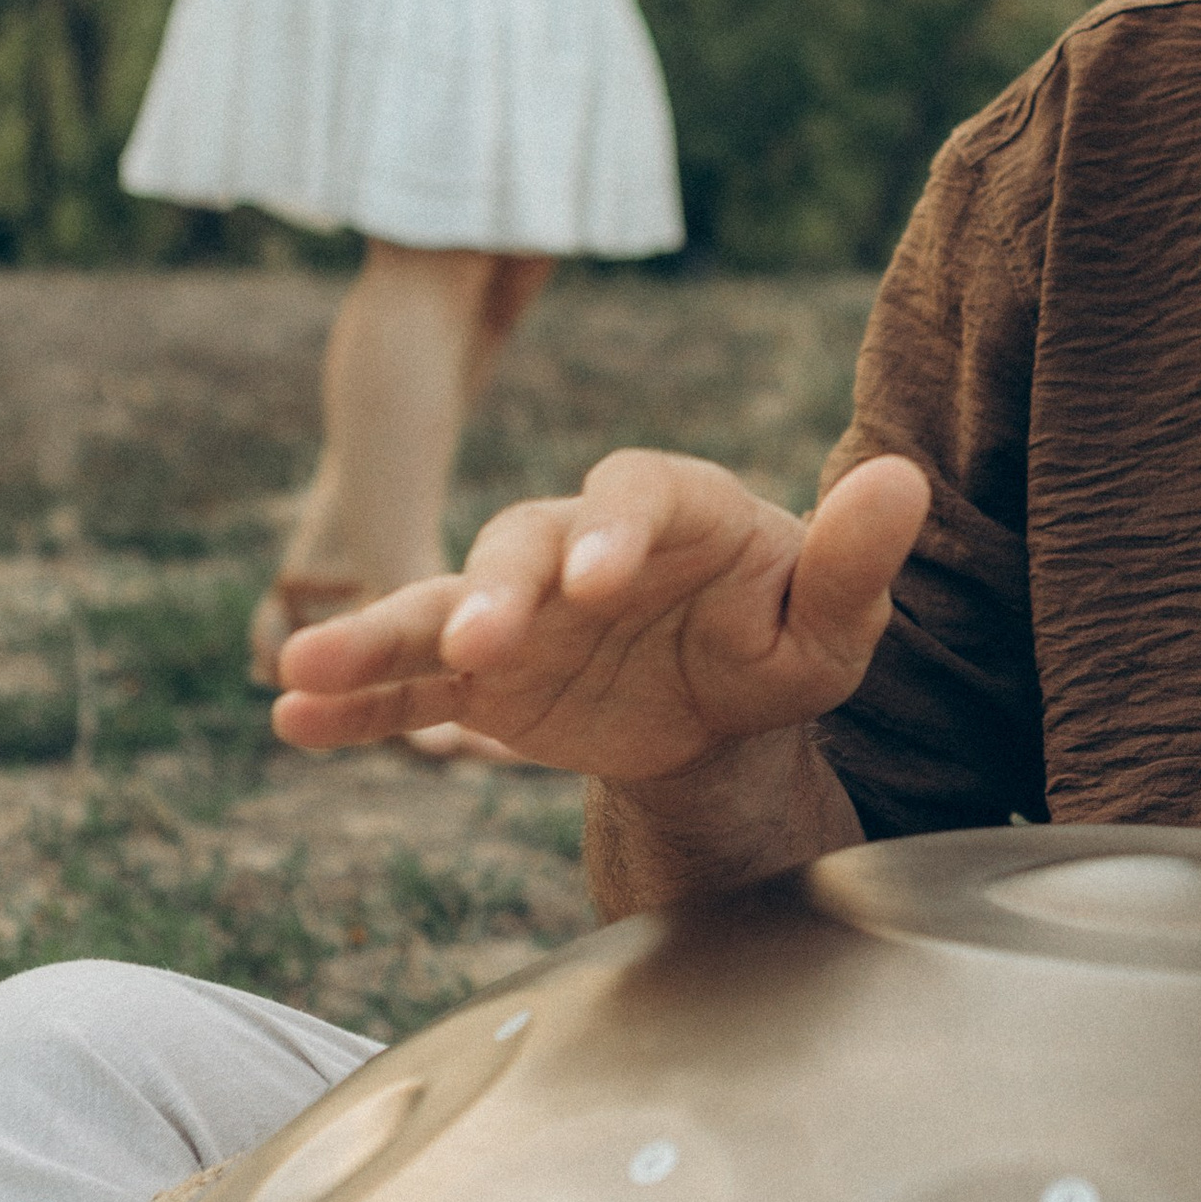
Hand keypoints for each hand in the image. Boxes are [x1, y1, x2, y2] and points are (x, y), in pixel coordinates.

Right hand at [273, 449, 928, 776]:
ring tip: (306, 668)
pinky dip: (355, 701)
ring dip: (377, 635)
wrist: (723, 704)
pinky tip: (295, 721)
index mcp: (670, 508)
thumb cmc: (784, 634)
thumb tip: (905, 479)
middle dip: (495, 589)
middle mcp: (578, 543)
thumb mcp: (832, 616)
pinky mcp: (482, 675)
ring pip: (440, 607)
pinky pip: (409, 684)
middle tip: (478, 638)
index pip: (635, 496)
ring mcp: (520, 609)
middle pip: (522, 544)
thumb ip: (856, 556)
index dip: (613, 529)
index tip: (602, 577)